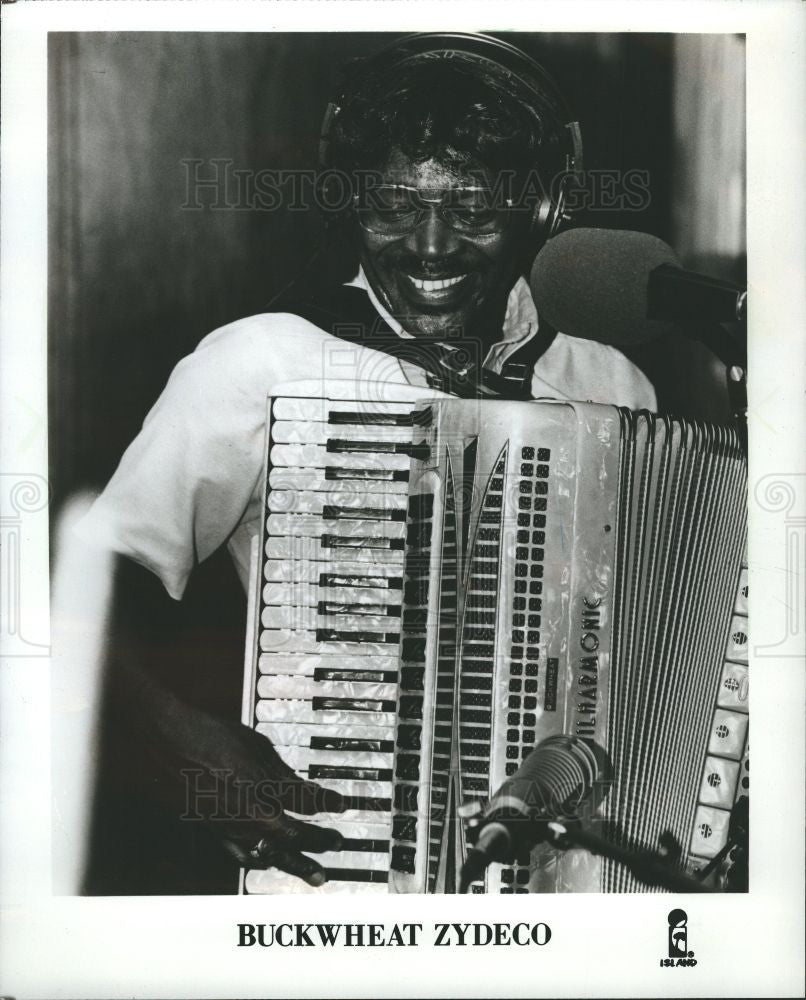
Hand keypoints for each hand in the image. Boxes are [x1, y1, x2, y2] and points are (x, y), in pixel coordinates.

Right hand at [126, 673, 346, 885]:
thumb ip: (280, 774)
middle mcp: (246, 814)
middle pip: (292, 837)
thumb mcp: (256, 747)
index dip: (328, 803)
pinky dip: (259, 860)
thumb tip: (300, 789)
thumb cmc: (209, 736)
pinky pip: (240, 854)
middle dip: (319, 843)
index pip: (306, 801)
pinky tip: (267, 862)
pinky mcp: (210, 829)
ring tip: (313, 873)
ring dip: (294, 863)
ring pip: (268, 854)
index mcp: (261, 789)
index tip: (341, 804)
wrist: (167, 740)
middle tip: (337, 844)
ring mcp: (227, 826)